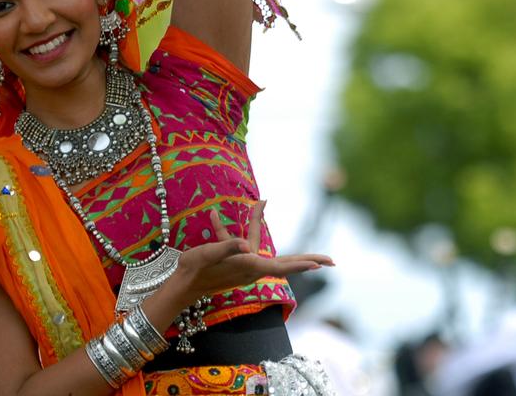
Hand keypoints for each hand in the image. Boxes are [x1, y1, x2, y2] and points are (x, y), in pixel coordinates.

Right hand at [175, 202, 333, 300]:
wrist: (183, 285)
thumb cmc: (194, 267)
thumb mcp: (208, 252)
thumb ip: (227, 245)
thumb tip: (245, 245)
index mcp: (247, 265)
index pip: (280, 265)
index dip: (301, 264)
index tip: (321, 264)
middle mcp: (251, 269)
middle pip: (285, 265)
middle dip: (308, 262)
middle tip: (332, 261)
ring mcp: (247, 269)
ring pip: (275, 260)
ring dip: (293, 256)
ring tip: (313, 257)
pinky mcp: (240, 267)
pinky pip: (259, 254)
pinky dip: (263, 245)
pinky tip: (241, 230)